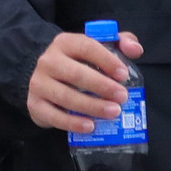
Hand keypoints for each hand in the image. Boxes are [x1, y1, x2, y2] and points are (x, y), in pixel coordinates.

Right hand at [28, 30, 142, 131]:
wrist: (44, 77)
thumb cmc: (79, 63)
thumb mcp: (98, 47)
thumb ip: (120, 43)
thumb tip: (135, 50)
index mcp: (65, 43)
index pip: (86, 47)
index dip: (106, 60)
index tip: (124, 75)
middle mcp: (48, 61)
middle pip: (75, 74)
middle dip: (102, 86)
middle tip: (123, 97)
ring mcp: (38, 83)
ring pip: (65, 96)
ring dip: (91, 106)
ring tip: (113, 113)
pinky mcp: (34, 104)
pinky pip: (53, 116)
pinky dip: (72, 123)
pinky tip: (90, 126)